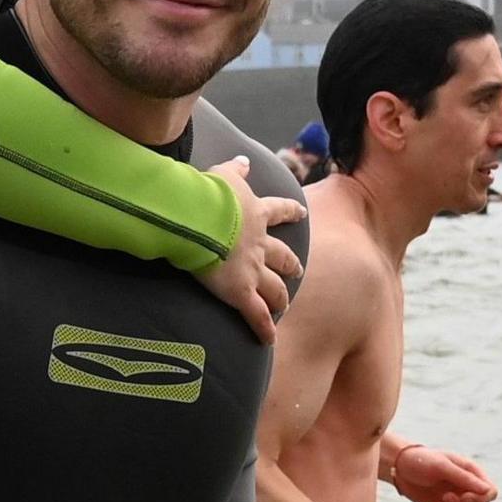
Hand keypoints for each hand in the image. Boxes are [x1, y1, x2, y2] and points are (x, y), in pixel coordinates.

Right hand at [200, 156, 305, 345]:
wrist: (200, 219)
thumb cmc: (207, 194)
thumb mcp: (223, 174)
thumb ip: (236, 170)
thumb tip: (244, 160)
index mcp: (256, 213)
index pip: (280, 211)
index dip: (291, 213)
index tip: (302, 214)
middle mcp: (260, 243)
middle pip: (283, 256)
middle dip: (291, 264)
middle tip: (298, 271)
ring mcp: (253, 270)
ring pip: (274, 287)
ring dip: (280, 297)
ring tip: (284, 305)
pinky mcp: (241, 292)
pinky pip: (256, 315)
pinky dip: (264, 328)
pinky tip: (269, 340)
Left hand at [389, 445, 496, 501]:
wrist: (401, 468)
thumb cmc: (421, 461)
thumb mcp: (441, 466)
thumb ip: (464, 478)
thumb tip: (487, 491)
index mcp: (472, 473)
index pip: (490, 493)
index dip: (480, 499)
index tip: (462, 496)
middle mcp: (469, 488)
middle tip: (444, 497)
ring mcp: (459, 500)